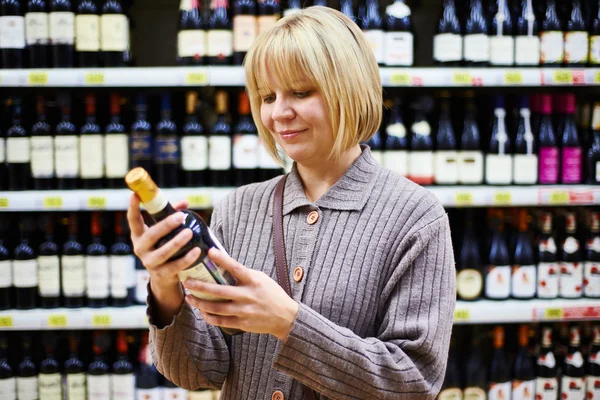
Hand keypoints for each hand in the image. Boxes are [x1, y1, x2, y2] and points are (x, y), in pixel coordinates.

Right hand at [127, 194, 200, 292]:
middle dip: (165, 225)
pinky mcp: (161, 274)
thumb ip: (172, 215)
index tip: (135, 195)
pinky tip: (196, 251)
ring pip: (162, 253)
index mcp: (139, 236)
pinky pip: (174, 266)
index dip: (133, 208)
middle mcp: (141, 249)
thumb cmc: (163, 247)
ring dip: (176, 243)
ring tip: (189, 233)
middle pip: (151, 236)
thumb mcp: (164, 232)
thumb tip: (185, 202)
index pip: (133, 220)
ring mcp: (150, 263)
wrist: (163, 277)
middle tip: (180, 216)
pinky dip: (186, 259)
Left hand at [183, 248, 299, 340]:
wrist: (285, 317)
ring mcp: (244, 311)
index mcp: (253, 281)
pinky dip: (209, 317)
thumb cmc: (271, 294)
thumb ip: (244, 274)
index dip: (222, 259)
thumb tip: (223, 266)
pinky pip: (221, 321)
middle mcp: (248, 295)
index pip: (236, 267)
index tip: (209, 251)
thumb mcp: (261, 279)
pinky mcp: (242, 323)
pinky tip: (202, 312)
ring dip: (200, 303)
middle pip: (220, 291)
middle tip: (187, 282)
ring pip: (217, 308)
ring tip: (189, 298)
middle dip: (201, 286)